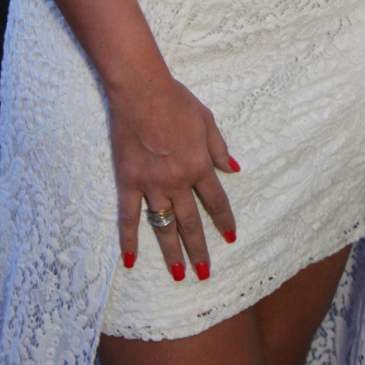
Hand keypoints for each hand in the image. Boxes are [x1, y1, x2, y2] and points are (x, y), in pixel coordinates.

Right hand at [109, 71, 239, 278]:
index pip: (216, 201)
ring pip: (164, 226)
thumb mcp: (207, 120)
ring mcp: (152, 185)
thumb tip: (235, 169)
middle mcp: (178, 181)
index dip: (224, 221)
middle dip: (200, 249)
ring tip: (178, 274)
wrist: (141, 91)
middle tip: (205, 272)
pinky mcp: (128, 182)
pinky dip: (129, 240)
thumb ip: (219, 148)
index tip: (230, 238)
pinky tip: (131, 260)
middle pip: (192, 222)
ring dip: (172, 252)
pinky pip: (129, 217)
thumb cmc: (176, 100)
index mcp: (200, 166)